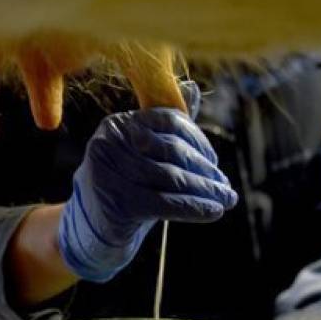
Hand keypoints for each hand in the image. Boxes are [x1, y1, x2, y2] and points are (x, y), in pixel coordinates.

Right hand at [58, 81, 237, 281]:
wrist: (93, 230)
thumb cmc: (125, 188)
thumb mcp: (144, 156)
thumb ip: (167, 126)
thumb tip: (191, 89)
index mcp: (118, 124)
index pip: (169, 121)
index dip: (198, 142)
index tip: (215, 164)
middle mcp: (109, 142)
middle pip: (172, 150)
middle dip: (205, 170)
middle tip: (227, 188)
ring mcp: (109, 172)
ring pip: (172, 178)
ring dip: (206, 190)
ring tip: (226, 200)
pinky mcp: (116, 201)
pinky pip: (166, 202)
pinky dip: (195, 207)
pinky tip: (213, 211)